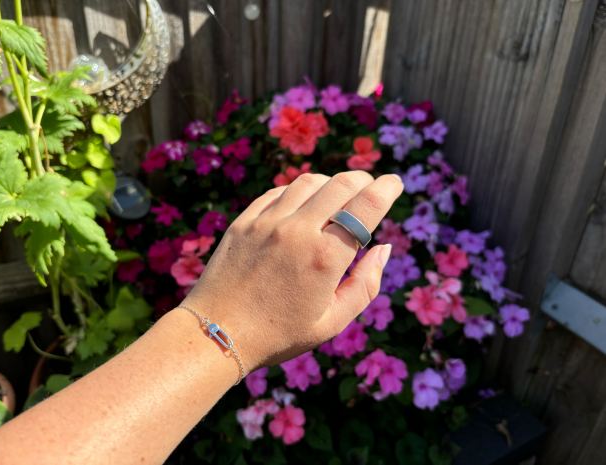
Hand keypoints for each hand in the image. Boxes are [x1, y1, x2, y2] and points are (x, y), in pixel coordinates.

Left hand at [181, 171, 402, 372]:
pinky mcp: (244, 221)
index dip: (387, 189)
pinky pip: (278, 192)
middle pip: (341, 184)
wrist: (217, 332)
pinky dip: (298, 191)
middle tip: (370, 186)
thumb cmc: (279, 334)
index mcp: (325, 257)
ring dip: (331, 182)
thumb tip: (384, 248)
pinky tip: (303, 203)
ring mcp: (267, 222)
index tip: (395, 183)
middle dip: (363, 180)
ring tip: (338, 195)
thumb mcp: (332, 322)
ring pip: (308, 182)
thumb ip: (365, 284)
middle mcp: (297, 231)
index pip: (366, 206)